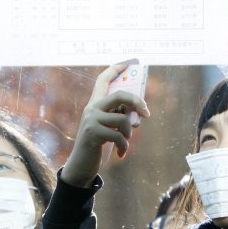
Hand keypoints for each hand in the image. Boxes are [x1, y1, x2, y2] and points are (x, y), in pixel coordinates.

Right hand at [61, 64, 150, 187]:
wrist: (81, 164)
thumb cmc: (97, 144)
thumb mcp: (106, 127)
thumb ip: (117, 116)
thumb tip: (138, 114)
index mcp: (94, 104)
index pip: (102, 81)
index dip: (114, 70)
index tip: (126, 64)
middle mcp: (91, 109)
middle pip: (120, 95)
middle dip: (137, 102)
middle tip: (146, 114)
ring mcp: (91, 120)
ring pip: (123, 120)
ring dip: (128, 134)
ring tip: (124, 143)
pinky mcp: (93, 133)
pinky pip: (119, 136)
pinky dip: (124, 146)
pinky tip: (121, 153)